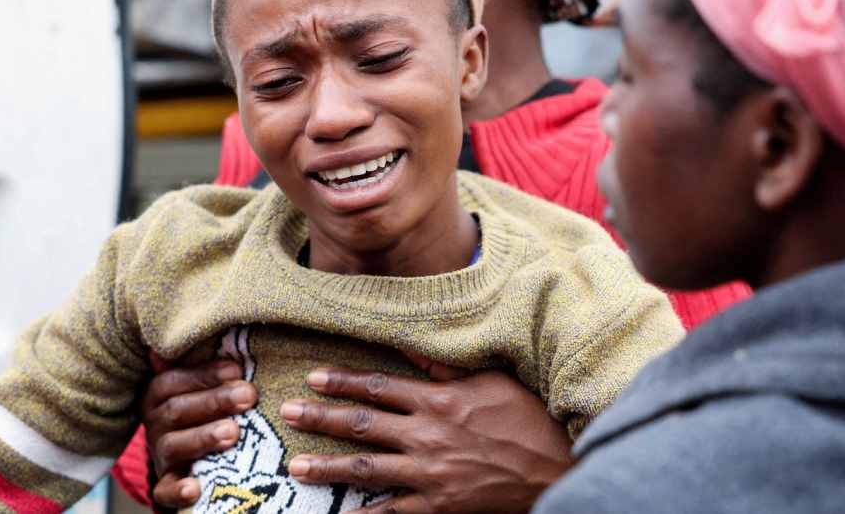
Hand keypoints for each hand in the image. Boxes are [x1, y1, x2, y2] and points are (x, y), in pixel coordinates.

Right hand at [142, 359, 258, 507]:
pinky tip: (195, 487)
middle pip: (176, 410)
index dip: (205, 374)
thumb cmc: (204, 408)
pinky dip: (178, 489)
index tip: (238, 369)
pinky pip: (165, 490)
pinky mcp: (166, 484)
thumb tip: (197, 324)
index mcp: (160, 395)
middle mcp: (156, 423)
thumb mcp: (201, 385)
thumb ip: (205, 364)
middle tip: (249, 395)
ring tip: (233, 433)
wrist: (190, 458)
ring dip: (203, 438)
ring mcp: (160, 455)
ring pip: (172, 445)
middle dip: (214, 401)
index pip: (173, 380)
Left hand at [280, 357, 573, 513]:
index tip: (315, 376)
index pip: (379, 386)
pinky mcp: (438, 506)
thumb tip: (413, 347)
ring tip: (295, 466)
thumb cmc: (528, 420)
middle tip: (288, 412)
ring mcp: (429, 474)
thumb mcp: (493, 381)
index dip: (344, 381)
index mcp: (438, 400)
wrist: (556, 468)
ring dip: (327, 467)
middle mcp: (426, 435)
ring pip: (366, 469)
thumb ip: (448, 368)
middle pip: (362, 424)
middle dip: (321, 418)